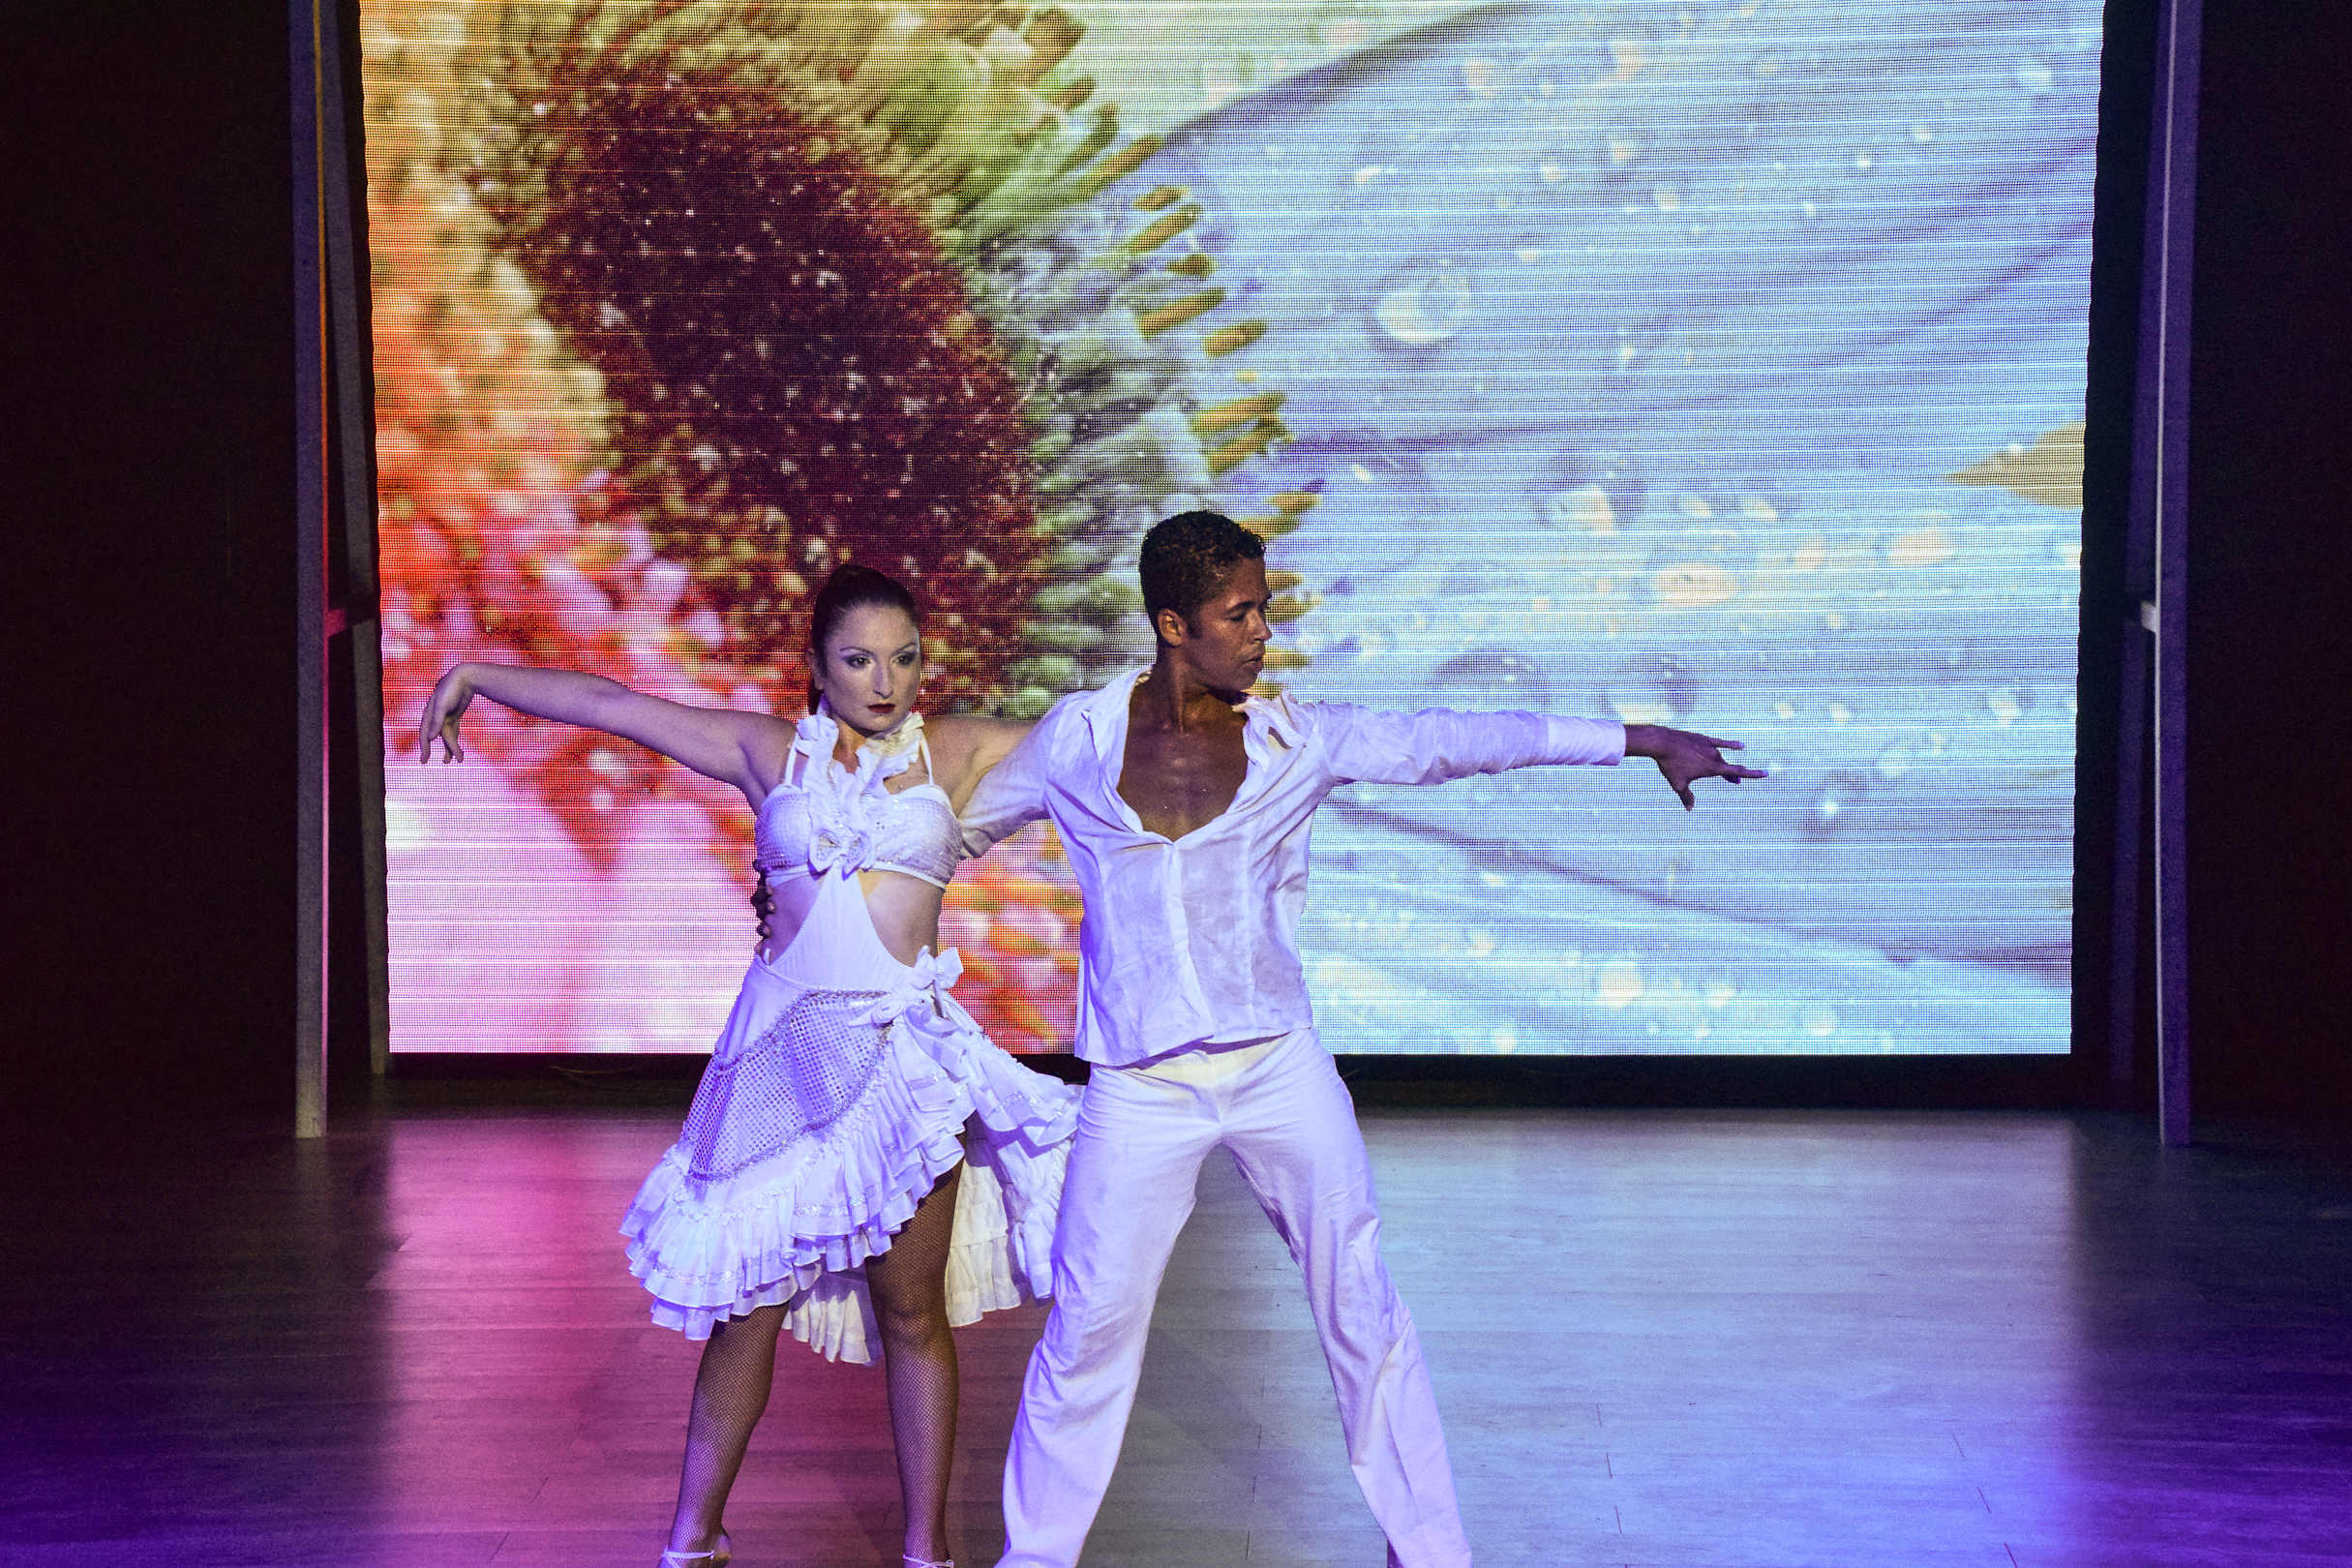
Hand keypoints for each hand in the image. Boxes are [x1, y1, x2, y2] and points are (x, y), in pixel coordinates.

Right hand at [418, 665, 475, 762]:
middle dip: (439, 750)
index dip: (424, 747)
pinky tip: (458, 750)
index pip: (424, 734)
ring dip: (451, 748)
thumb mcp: (443, 705)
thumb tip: (429, 738)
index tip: (425, 760)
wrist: (465, 677)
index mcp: (428, 714)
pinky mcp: (454, 715)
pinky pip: (453, 731)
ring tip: (456, 761)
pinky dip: (455, 740)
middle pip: (435, 737)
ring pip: (446, 736)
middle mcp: (435, 716)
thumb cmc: (451, 689)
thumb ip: (436, 721)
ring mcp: (445, 716)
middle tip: (444, 763)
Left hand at [1624, 724, 1767, 809]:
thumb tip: (1690, 809)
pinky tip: (1741, 745)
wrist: (1663, 743)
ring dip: (1725, 764)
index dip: (1753, 774)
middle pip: (1728, 767)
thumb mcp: (1678, 784)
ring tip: (1726, 772)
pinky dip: (1731, 744)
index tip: (1766, 773)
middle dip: (1732, 775)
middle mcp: (1714, 756)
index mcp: (1712, 768)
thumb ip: (1686, 797)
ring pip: (1721, 757)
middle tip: (1734, 782)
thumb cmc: (1670, 765)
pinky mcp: (1703, 738)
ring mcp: (1709, 746)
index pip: (1737, 772)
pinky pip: (1721, 742)